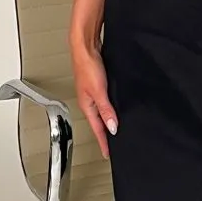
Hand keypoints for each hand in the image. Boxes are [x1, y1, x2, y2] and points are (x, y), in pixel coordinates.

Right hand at [72, 42, 117, 157]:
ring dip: (108, 121)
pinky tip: (116, 108)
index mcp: (87, 106)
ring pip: (102, 112)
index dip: (104, 142)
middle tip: (112, 146)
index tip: (108, 154)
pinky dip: (110, 109)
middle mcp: (89, 101)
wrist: (85, 46)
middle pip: (99, 122)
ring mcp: (94, 93)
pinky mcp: (99, 85)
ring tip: (115, 131)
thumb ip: (106, 110)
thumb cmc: (87, 65)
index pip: (97, 129)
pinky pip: (105, 102)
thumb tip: (112, 127)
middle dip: (106, 134)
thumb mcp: (99, 91)